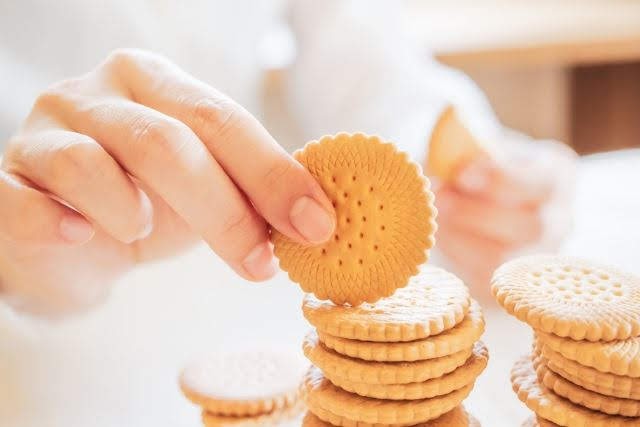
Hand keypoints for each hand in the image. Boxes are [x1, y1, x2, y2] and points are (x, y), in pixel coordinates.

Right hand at [0, 49, 334, 315]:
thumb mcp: (206, 186)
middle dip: (224, 210)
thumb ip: (251, 188)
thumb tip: (318, 216)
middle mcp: (97, 93)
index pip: (222, 119)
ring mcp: (43, 132)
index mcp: (157, 83)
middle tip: (261, 264)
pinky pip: (24, 199)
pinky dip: (57, 221)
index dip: (272, 174)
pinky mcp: (4, 181)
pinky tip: (79, 236)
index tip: (316, 225)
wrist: (69, 232)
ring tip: (143, 233)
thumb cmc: (147, 201)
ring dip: (133, 214)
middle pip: (166, 142)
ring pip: (91, 164)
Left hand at [434, 135, 577, 293]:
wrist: (469, 197)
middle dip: (475, 213)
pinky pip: (483, 275)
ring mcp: (540, 253)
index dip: (500, 179)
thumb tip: (446, 166)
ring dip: (459, 236)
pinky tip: (440, 234)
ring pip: (503, 256)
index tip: (462, 172)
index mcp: (556, 172)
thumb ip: (461, 152)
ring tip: (434, 214)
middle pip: (528, 226)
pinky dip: (456, 254)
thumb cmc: (472, 166)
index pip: (540, 182)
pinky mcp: (511, 280)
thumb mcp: (470, 147)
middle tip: (438, 198)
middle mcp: (559, 217)